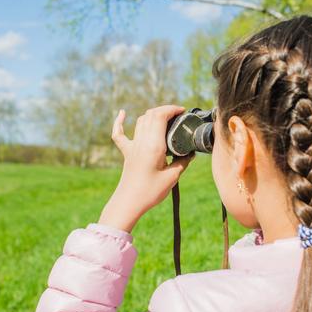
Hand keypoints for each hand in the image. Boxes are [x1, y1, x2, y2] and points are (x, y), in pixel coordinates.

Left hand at [98, 105, 195, 232]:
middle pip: (150, 115)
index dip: (172, 109)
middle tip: (178, 115)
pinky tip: (122, 113)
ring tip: (165, 118)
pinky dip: (120, 121)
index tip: (183, 111)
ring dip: (152, 115)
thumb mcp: (172, 177)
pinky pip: (119, 134)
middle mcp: (141, 142)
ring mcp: (132, 146)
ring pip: (140, 121)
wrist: (129, 203)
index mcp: (153, 145)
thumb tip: (191, 153)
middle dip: (165, 110)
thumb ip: (183, 162)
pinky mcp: (127, 153)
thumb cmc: (150, 192)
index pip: (160, 116)